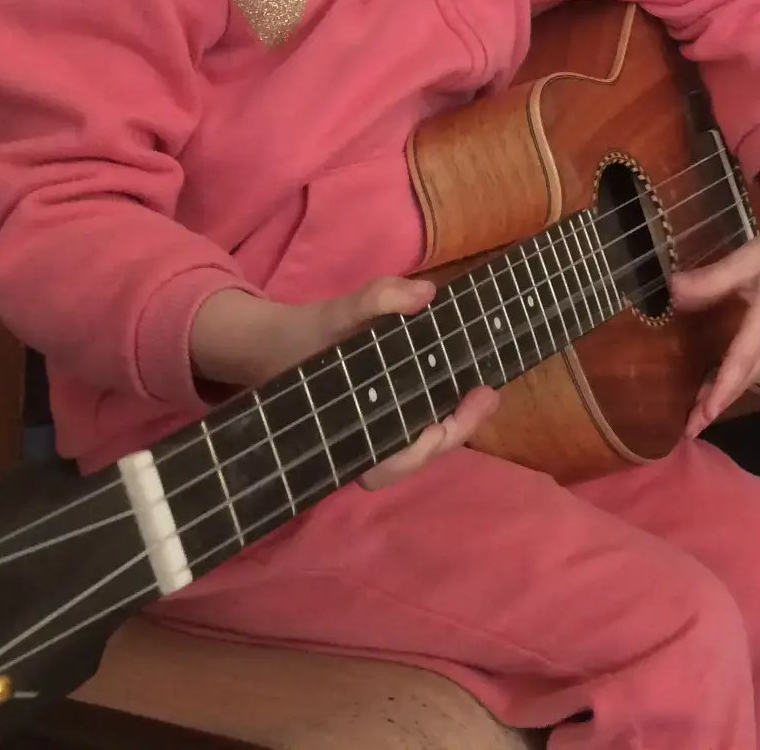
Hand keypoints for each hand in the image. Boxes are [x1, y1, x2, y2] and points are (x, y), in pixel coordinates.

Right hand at [190, 278, 498, 489]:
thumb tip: (426, 294)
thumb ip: (376, 300)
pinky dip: (445, 408)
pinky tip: (468, 382)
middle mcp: (363, 442)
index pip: (386, 465)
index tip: (439, 429)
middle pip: (414, 459)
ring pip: (421, 445)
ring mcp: (377, 432)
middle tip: (487, 394)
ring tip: (486, 391)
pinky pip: (418, 423)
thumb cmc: (305, 337)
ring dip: (457, 423)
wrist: (272, 344)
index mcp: (346, 432)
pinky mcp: (387, 416)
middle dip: (454, 431)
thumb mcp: (333, 313)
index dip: (417, 453)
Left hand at [668, 141, 759, 436]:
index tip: (701, 418)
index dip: (719, 393)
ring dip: (731, 391)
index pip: (738, 366)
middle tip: (691, 427)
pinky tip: (730, 374)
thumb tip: (672, 292)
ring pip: (756, 376)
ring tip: (704, 404)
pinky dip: (744, 378)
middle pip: (745, 380)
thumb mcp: (744, 261)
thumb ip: (709, 280)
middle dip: (718, 403)